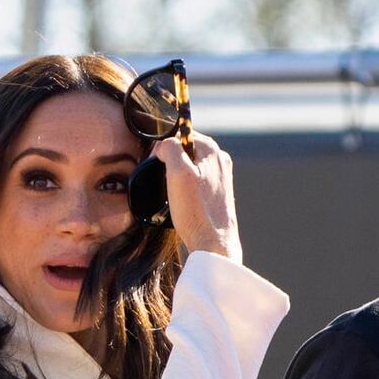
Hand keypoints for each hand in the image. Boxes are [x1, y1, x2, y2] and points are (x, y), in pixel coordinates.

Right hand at [151, 131, 242, 263]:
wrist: (214, 245)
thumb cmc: (196, 212)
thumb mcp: (177, 174)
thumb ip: (170, 149)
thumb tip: (163, 145)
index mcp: (212, 150)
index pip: (181, 134)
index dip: (164, 147)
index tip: (156, 165)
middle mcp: (220, 161)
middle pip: (185, 150)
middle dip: (170, 162)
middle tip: (164, 182)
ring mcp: (221, 177)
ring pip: (189, 167)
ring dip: (176, 177)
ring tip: (173, 195)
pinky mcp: (218, 193)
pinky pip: (195, 182)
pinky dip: (185, 189)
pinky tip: (183, 203)